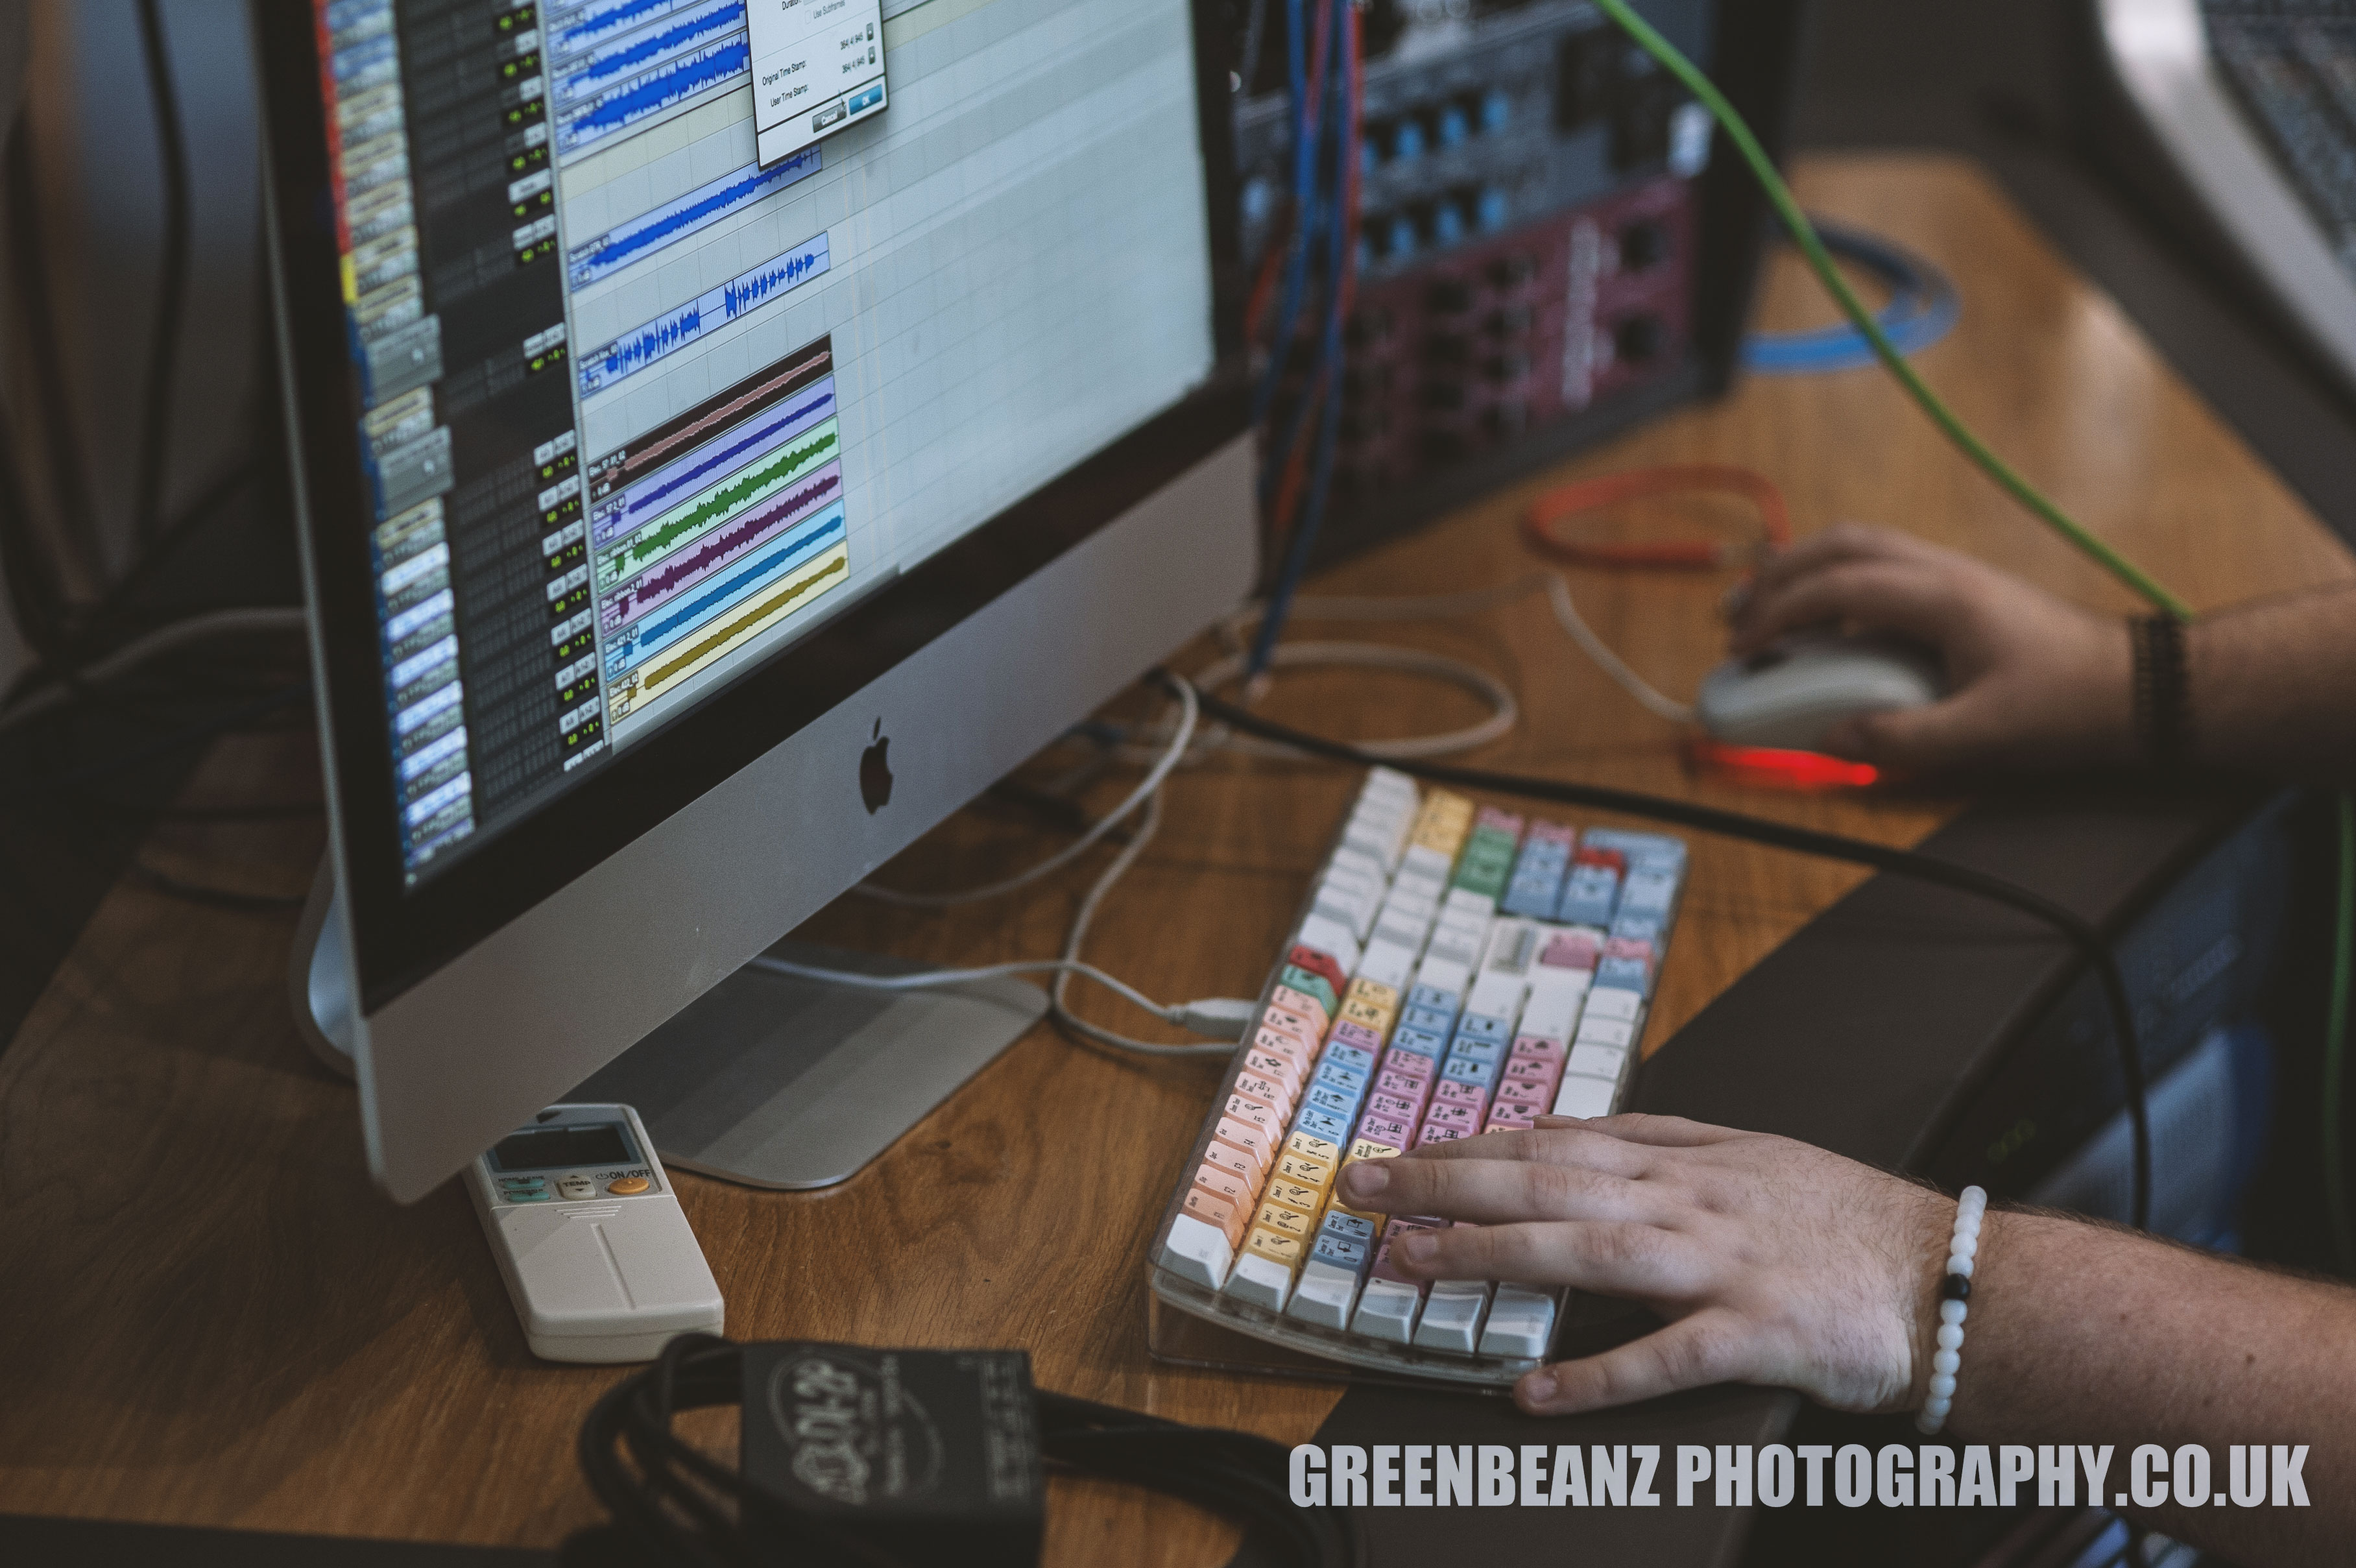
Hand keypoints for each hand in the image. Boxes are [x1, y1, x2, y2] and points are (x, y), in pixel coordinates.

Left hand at [1334, 1114, 1952, 1416]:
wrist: (1952, 1278)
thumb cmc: (1845, 1223)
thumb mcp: (1749, 1154)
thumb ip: (1661, 1142)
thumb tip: (1571, 1129)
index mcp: (1686, 1159)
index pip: (1553, 1140)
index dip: (1468, 1145)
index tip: (1399, 1151)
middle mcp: (1690, 1201)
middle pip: (1546, 1179)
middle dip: (1443, 1180)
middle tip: (1361, 1187)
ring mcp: (1721, 1265)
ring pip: (1585, 1248)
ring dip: (1489, 1253)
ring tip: (1409, 1263)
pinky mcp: (1755, 1333)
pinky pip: (1662, 1357)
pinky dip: (1595, 1375)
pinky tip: (1532, 1391)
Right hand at [1726, 524, 2135, 772]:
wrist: (2138, 685)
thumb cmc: (2070, 705)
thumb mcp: (1982, 736)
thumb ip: (1899, 740)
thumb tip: (1830, 740)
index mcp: (1942, 598)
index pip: (1836, 588)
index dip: (1777, 615)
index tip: (1742, 649)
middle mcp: (1944, 572)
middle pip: (1840, 545)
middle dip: (1777, 576)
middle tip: (1736, 619)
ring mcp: (1955, 575)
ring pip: (1861, 547)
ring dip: (1805, 572)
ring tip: (1766, 611)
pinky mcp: (1962, 591)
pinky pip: (1883, 568)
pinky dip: (1837, 584)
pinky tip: (1825, 623)